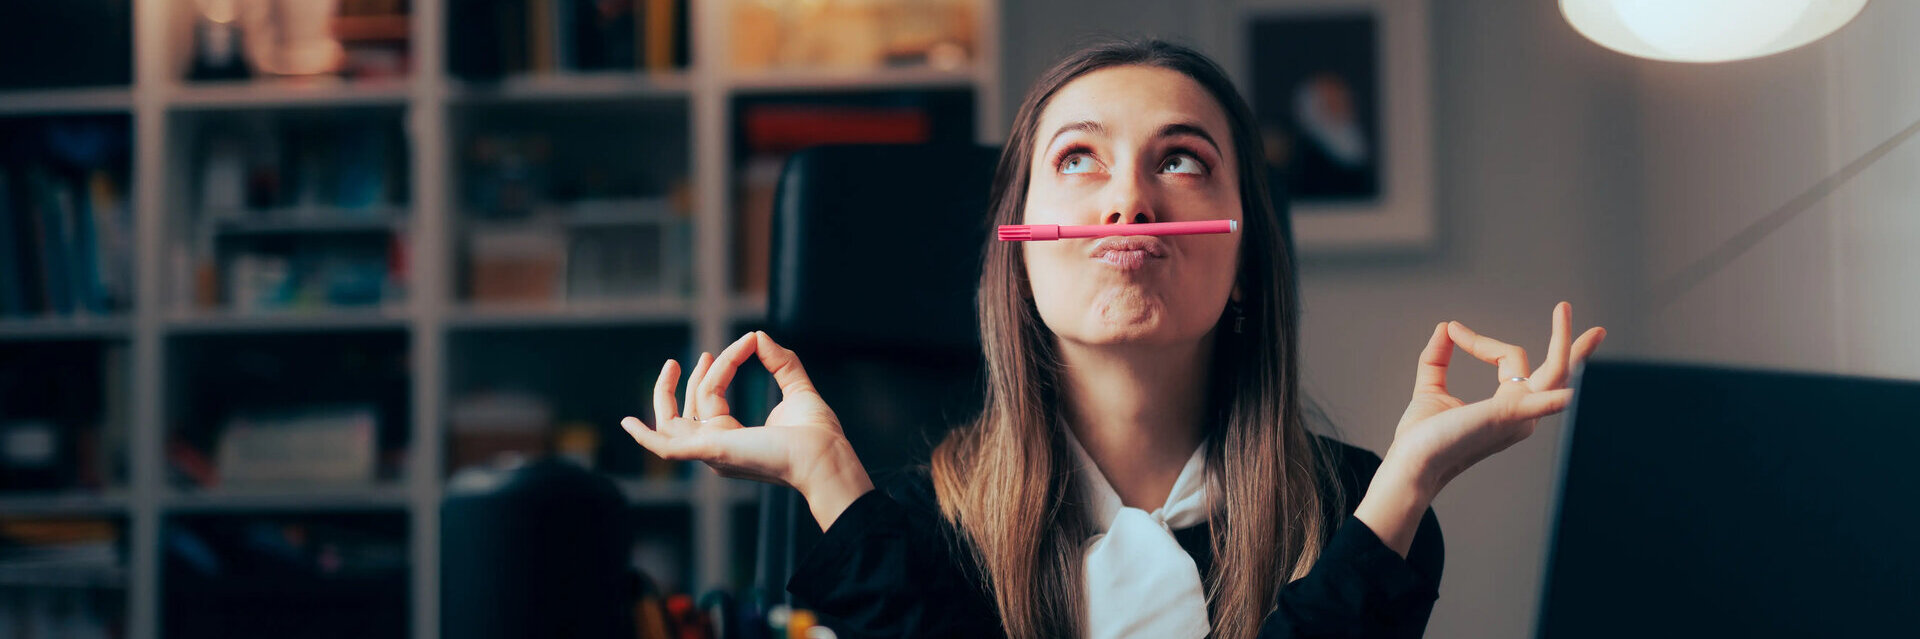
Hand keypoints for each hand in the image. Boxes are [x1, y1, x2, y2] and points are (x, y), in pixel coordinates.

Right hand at [620, 331, 872, 527]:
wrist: (825, 455)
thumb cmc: (817, 435)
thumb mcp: (797, 388)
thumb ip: (781, 362)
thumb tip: (759, 336)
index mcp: (733, 438)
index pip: (711, 398)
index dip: (724, 365)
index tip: (748, 342)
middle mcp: (717, 448)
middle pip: (685, 411)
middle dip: (686, 383)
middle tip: (697, 356)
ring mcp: (710, 451)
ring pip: (676, 418)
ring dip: (671, 391)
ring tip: (676, 364)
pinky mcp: (711, 450)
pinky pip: (666, 446)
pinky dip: (645, 436)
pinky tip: (626, 424)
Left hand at [1387, 302, 1606, 496]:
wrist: (1411, 462)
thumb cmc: (1424, 437)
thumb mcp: (1431, 388)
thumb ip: (1437, 358)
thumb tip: (1445, 327)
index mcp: (1508, 406)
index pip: (1508, 359)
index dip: (1479, 340)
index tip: (1454, 329)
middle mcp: (1522, 413)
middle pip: (1555, 370)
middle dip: (1568, 340)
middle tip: (1565, 307)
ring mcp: (1519, 416)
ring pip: (1554, 374)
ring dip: (1564, 342)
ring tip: (1563, 309)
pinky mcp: (1507, 417)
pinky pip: (1540, 403)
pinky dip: (1555, 399)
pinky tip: (1569, 395)